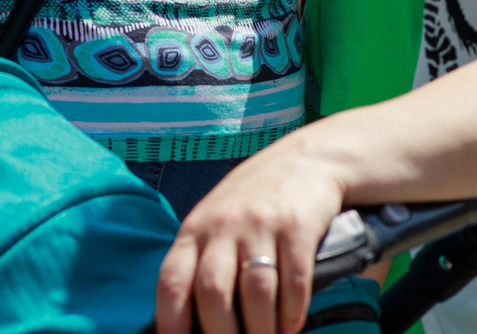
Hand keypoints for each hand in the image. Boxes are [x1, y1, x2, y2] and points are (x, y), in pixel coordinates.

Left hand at [154, 138, 345, 333]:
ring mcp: (260, 225)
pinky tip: (291, 326)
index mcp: (194, 231)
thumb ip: (201, 265)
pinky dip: (293, 312)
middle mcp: (222, 226)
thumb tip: (189, 323)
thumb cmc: (251, 204)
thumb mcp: (215, 225)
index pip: (172, 281)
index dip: (171, 321)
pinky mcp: (297, 226)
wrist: (305, 160)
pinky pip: (294, 279)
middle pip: (213, 292)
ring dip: (262, 329)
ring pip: (255, 291)